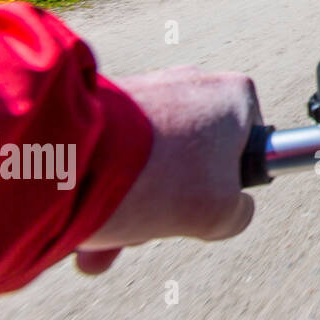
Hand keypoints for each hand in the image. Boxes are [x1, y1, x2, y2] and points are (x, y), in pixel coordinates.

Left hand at [75, 66, 262, 273]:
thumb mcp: (220, 212)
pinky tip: (90, 224)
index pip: (249, 144)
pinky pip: (117, 152)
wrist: (70, 155)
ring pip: (152, 160)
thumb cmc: (157, 177)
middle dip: (170, 202)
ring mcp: (146, 89)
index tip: (208, 204)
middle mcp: (192, 83)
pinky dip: (107, 186)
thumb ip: (238, 212)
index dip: (230, 184)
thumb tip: (231, 212)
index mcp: (233, 97)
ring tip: (109, 237)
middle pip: (194, 158)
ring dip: (134, 202)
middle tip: (150, 229)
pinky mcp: (104, 101)